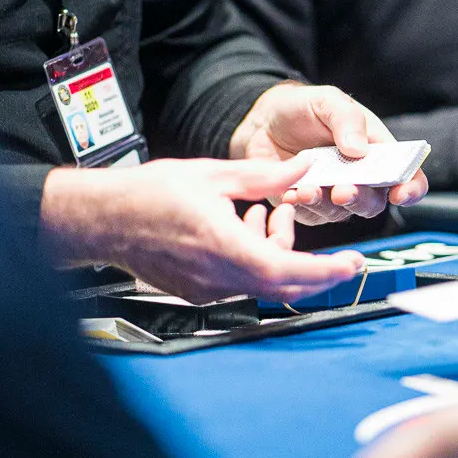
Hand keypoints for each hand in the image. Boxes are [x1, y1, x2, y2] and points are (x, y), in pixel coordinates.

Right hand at [38, 156, 363, 303]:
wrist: (104, 219)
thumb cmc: (150, 194)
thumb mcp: (214, 174)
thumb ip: (265, 175)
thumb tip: (304, 166)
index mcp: (225, 246)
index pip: (288, 270)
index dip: (326, 271)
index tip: (352, 264)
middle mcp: (218, 277)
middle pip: (283, 283)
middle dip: (312, 264)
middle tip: (325, 240)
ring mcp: (207, 289)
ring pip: (263, 280)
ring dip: (277, 250)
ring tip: (270, 211)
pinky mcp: (198, 291)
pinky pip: (241, 281)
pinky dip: (255, 257)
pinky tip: (246, 225)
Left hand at [230, 83, 427, 225]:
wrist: (263, 120)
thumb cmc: (304, 108)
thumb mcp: (327, 101)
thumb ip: (346, 119)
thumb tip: (359, 150)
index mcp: (378, 153)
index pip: (408, 177)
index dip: (411, 189)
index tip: (400, 194)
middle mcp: (360, 179)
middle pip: (374, 203)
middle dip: (360, 199)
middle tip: (342, 191)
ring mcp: (333, 196)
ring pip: (340, 213)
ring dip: (325, 204)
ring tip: (307, 188)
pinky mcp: (306, 206)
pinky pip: (309, 215)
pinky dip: (301, 206)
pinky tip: (291, 192)